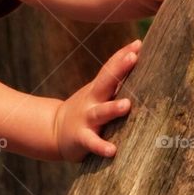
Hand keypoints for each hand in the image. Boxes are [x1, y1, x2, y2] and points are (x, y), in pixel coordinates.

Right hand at [52, 40, 140, 161]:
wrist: (54, 130)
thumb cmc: (86, 110)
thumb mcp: (97, 93)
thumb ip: (115, 83)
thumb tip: (139, 64)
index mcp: (98, 89)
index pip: (110, 68)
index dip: (123, 54)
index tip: (138, 43)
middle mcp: (92, 100)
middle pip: (106, 81)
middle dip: (119, 68)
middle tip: (133, 57)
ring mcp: (86, 119)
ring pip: (101, 112)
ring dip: (113, 108)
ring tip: (126, 105)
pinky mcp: (81, 138)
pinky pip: (92, 142)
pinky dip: (101, 146)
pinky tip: (112, 151)